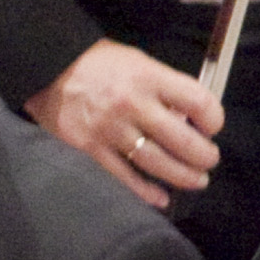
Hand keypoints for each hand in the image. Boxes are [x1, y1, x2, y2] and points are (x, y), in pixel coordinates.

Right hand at [26, 39, 222, 207]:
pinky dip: (145, 192)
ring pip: (157, 163)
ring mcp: (109, 130)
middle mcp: (132, 104)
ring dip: (183, 176)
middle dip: (204, 156)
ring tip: (196, 180)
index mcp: (147, 77)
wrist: (45, 67)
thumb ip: (161, 87)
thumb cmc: (95, 63)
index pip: (197, 101)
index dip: (214, 118)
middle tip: (209, 160)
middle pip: (182, 140)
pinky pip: (123, 177)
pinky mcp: (88, 149)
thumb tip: (186, 116)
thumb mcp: (136, 61)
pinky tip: (160, 198)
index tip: (213, 127)